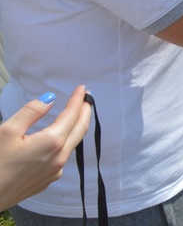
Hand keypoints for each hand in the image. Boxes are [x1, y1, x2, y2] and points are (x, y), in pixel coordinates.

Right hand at [0, 85, 90, 211]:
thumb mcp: (8, 131)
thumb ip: (31, 112)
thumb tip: (50, 98)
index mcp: (52, 143)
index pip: (72, 115)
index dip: (78, 100)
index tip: (83, 88)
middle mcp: (59, 158)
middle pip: (79, 129)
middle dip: (85, 111)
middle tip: (87, 97)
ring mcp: (54, 172)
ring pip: (72, 144)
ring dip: (77, 127)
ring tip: (77, 114)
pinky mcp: (46, 181)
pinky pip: (62, 157)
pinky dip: (66, 142)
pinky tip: (61, 138)